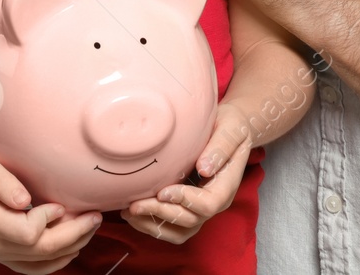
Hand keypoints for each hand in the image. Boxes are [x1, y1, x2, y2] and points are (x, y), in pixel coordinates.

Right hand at [0, 146, 100, 273]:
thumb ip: (2, 183)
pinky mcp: (4, 253)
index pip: (29, 234)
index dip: (50, 220)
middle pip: (42, 251)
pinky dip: (56, 260)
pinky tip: (73, 245)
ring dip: (71, 247)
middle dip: (74, 235)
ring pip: (42, 262)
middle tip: (96, 216)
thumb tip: (24, 200)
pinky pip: (34, 268)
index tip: (61, 203)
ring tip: (90, 226)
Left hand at [123, 102, 251, 244]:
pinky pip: (172, 229)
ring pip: (180, 232)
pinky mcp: (188, 208)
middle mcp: (215, 202)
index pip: (209, 204)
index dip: (185, 201)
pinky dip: (152, 225)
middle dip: (161, 213)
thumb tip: (204, 169)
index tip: (162, 191)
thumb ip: (220, 147)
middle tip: (134, 204)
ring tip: (128, 213)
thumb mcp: (230, 129)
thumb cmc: (230, 126)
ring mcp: (202, 208)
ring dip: (153, 225)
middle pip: (190, 221)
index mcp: (226, 184)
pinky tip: (133, 213)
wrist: (229, 130)